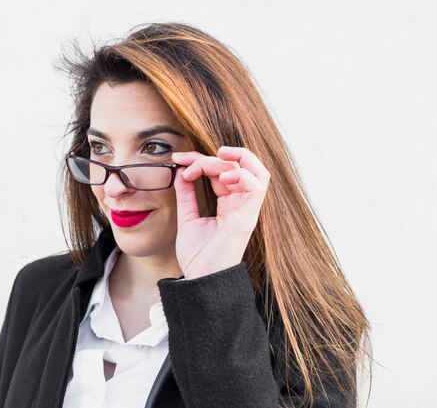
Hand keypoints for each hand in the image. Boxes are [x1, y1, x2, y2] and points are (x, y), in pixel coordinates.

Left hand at [171, 146, 270, 279]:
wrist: (199, 279)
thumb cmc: (198, 256)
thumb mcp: (187, 218)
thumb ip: (187, 195)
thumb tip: (180, 172)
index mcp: (229, 205)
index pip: (222, 171)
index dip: (201, 160)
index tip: (178, 160)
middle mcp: (240, 205)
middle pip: (238, 166)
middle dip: (210, 156)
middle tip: (185, 159)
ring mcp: (246, 210)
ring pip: (255, 170)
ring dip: (235, 158)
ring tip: (207, 162)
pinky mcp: (248, 217)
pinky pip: (258, 186)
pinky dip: (241, 174)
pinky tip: (220, 178)